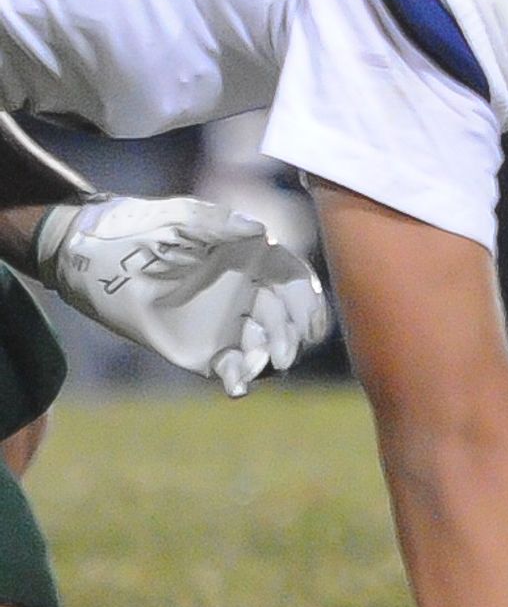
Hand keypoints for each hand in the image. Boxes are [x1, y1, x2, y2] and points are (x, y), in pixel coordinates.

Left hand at [36, 196, 328, 393]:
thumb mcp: (179, 219)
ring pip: (264, 344)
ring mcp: (228, 323)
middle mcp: (249, 292)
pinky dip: (240, 378)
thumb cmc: (143, 229)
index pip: (294, 281)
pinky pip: (232, 366)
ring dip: (268, 358)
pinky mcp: (204, 349)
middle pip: (286, 318)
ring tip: (257, 367)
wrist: (96, 259)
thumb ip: (217, 223)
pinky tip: (237, 387)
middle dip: (290, 337)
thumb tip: (258, 229)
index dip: (309, 303)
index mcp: (255, 259)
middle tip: (283, 355)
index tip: (312, 324)